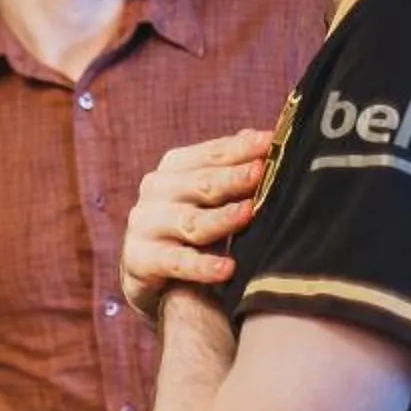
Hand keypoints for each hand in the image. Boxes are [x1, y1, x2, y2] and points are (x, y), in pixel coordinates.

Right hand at [121, 130, 270, 316]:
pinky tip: (227, 268)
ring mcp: (145, 225)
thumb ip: (231, 169)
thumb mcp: (210, 197)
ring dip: (220, 218)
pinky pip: (176, 263)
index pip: (212, 154)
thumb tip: (259, 136)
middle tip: (260, 172)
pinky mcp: (141, 260)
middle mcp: (157, 191)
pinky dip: (202, 266)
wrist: (153, 274)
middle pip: (200, 183)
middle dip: (232, 177)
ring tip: (248, 214)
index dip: (241, 148)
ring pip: (190, 221)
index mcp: (175, 169)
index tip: (269, 141)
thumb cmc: (192, 227)